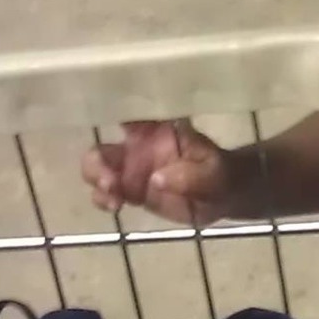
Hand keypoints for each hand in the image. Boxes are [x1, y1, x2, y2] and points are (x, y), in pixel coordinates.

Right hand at [81, 121, 232, 225]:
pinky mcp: (129, 190)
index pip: (132, 112)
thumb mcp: (214, 172)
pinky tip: (115, 207)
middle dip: (99, 160)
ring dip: (96, 178)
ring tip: (113, 195)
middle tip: (110, 181)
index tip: (101, 119)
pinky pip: (105, 193)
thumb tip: (157, 179)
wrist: (221, 198)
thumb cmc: (219, 173)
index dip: (113, 111)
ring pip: (97, 167)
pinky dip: (103, 199)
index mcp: (159, 129)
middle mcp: (138, 144)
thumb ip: (191, 175)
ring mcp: (131, 168)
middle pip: (104, 144)